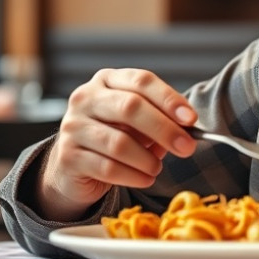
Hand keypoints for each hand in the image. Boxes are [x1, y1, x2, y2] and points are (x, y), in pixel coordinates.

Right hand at [35, 68, 198, 221]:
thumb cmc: (115, 135)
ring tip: (157, 168)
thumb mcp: (137, 122)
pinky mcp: (68, 156)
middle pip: (130, 107)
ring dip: (147, 159)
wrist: (75, 164)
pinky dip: (133, 176)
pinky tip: (145, 179)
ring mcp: (73, 126)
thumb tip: (187, 127)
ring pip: (119, 142)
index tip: (191, 119)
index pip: (142, 81)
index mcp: (106, 80)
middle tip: (187, 147)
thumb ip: (160, 118)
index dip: (169, 99)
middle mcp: (86, 98)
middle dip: (164, 129)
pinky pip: (108, 168)